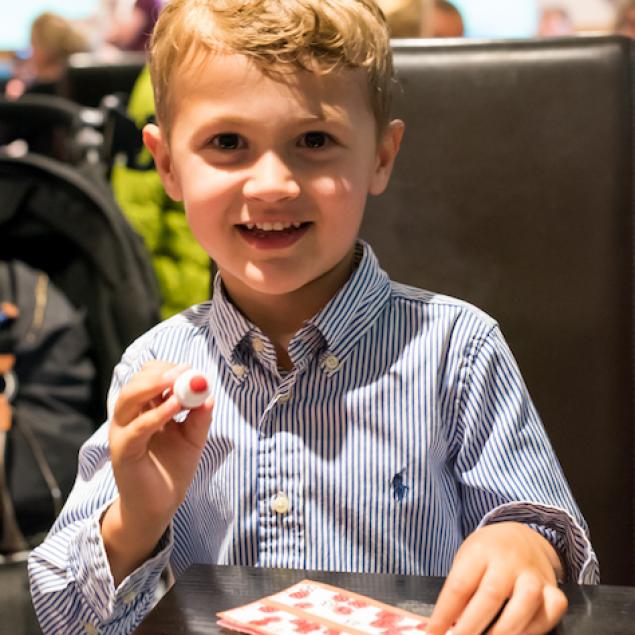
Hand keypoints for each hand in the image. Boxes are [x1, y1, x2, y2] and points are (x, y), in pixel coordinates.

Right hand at [102, 361, 212, 582]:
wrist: (159, 506)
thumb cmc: (173, 467)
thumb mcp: (193, 437)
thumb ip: (199, 416)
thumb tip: (208, 393)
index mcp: (143, 408)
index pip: (147, 377)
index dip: (166, 369)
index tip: (189, 368)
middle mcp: (128, 417)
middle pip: (135, 383)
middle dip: (159, 373)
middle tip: (183, 371)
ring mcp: (122, 433)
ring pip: (128, 399)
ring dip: (153, 386)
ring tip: (178, 383)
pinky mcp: (122, 451)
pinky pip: (137, 428)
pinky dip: (155, 414)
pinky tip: (175, 406)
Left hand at [426, 522, 566, 634]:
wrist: (521, 535)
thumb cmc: (486, 553)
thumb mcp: (467, 560)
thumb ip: (460, 590)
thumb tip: (443, 626)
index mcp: (480, 550)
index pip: (459, 585)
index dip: (445, 613)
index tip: (433, 633)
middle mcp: (508, 560)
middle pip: (490, 595)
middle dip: (471, 626)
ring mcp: (533, 574)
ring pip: (524, 603)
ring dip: (504, 631)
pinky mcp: (553, 588)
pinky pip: (551, 610)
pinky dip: (536, 628)